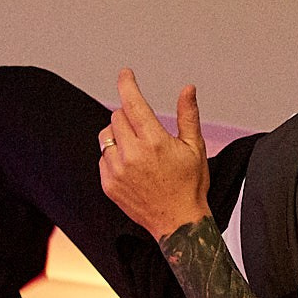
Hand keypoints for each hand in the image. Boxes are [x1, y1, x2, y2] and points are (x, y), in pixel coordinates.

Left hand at [98, 69, 209, 238]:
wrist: (179, 223)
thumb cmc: (190, 185)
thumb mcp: (194, 148)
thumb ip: (188, 115)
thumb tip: (187, 89)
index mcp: (155, 142)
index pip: (133, 103)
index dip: (127, 84)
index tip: (125, 73)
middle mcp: (133, 154)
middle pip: (118, 116)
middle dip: (130, 115)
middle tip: (145, 129)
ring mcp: (117, 170)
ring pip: (107, 135)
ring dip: (119, 134)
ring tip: (138, 148)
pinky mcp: (108, 183)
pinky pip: (103, 157)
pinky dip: (114, 155)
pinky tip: (132, 166)